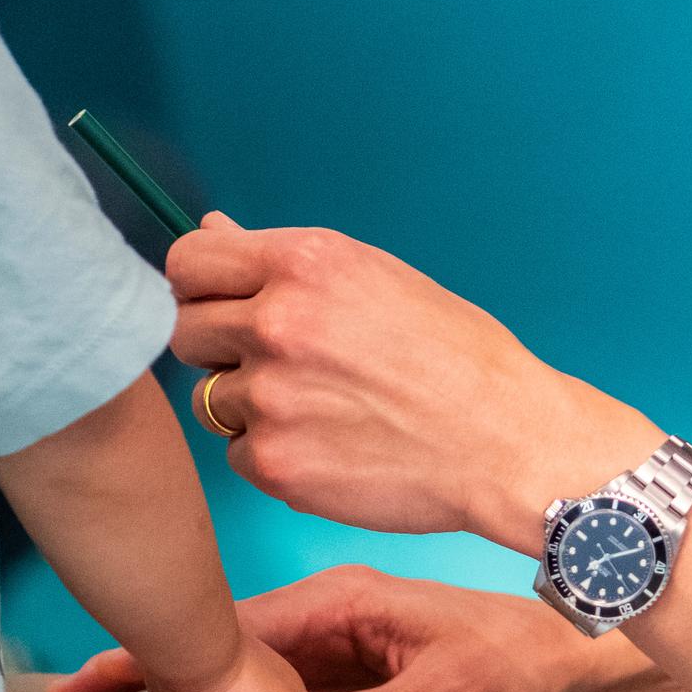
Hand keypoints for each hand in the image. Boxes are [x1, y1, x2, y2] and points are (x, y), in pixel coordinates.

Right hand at [54, 567, 619, 691]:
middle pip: (230, 654)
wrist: (577, 666)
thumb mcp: (444, 691)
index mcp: (344, 602)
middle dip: (164, 679)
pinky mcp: (360, 685)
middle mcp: (334, 621)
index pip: (237, 627)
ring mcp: (344, 652)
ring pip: (255, 684)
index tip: (106, 669)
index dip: (171, 652)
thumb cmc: (521, 658)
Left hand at [169, 214, 653, 550]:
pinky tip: (328, 446)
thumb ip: (284, 263)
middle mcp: (278, 322)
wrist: (507, 440)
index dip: (199, 285)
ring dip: (248, 406)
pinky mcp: (275, 463)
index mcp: (304, 262)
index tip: (219, 304)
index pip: (188, 261)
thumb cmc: (456, 356)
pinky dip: (271, 455)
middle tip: (277, 364)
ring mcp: (271, 397)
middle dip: (219, 348)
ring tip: (320, 407)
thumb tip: (215, 228)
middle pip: (185, 331)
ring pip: (209, 399)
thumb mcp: (375, 279)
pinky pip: (236, 455)